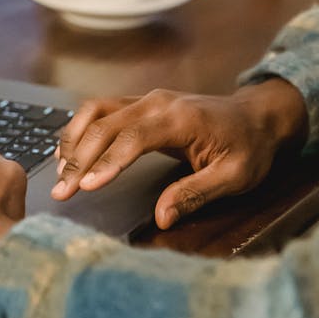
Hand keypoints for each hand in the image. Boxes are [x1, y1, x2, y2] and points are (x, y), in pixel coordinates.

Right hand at [53, 79, 307, 228]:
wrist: (258, 116)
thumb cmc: (249, 147)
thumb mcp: (234, 177)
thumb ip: (196, 194)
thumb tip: (162, 218)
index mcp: (180, 119)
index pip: (133, 138)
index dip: (107, 162)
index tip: (87, 186)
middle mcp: (157, 103)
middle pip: (105, 124)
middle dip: (79, 159)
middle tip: (62, 192)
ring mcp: (147, 100)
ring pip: (96, 111)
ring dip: (74, 140)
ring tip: (60, 173)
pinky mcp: (141, 104)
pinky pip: (102, 109)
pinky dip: (80, 128)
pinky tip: (68, 152)